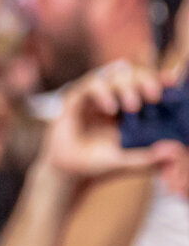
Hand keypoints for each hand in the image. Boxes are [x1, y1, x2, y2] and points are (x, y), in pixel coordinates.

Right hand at [41, 61, 185, 183]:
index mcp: (131, 108)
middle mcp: (114, 97)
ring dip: (127, 86)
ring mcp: (94, 96)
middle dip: (146, 79)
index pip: (147, 85)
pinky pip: (92, 84)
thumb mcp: (129, 162)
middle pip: (133, 73)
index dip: (160, 79)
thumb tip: (177, 150)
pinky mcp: (76, 98)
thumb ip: (151, 157)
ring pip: (113, 74)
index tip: (173, 81)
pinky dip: (104, 93)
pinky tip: (110, 109)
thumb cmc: (99, 164)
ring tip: (133, 107)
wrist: (69, 172)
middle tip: (154, 96)